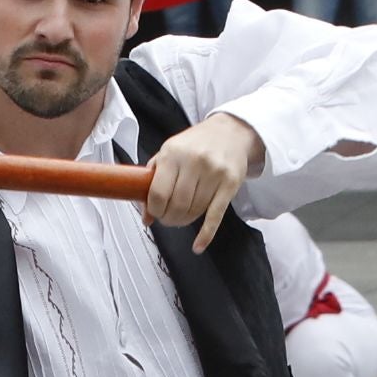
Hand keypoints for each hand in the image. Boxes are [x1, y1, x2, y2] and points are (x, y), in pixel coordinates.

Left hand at [142, 109, 264, 247]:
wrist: (230, 131)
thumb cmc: (196, 143)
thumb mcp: (169, 153)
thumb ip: (153, 181)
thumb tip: (146, 216)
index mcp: (173, 153)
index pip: (158, 193)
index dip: (155, 210)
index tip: (155, 213)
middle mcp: (194, 161)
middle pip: (177, 205)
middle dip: (170, 218)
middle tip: (169, 219)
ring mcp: (214, 172)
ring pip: (195, 211)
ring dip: (185, 220)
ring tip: (182, 217)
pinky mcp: (230, 183)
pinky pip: (215, 215)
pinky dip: (206, 234)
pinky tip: (198, 245)